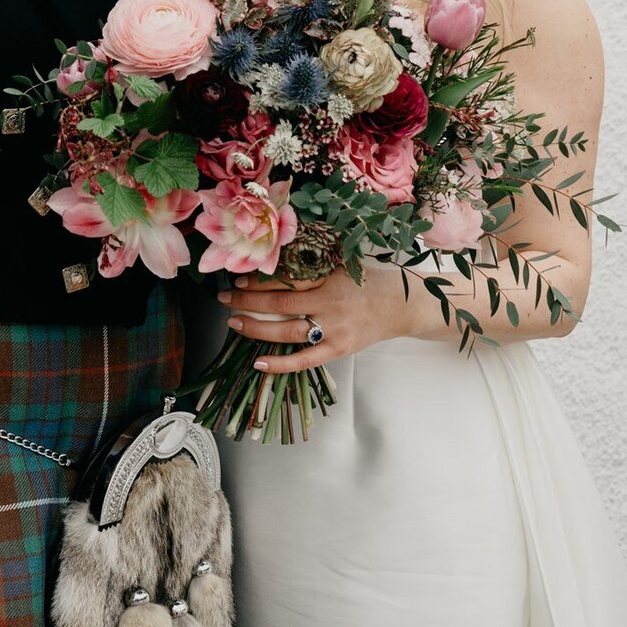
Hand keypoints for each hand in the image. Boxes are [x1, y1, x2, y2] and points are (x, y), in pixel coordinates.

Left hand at [216, 263, 403, 373]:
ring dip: (257, 329)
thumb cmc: (368, 280)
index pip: (287, 279)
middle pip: (281, 305)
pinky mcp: (339, 350)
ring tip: (234, 323)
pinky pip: (305, 360)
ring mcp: (334, 330)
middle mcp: (330, 304)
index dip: (260, 281)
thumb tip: (274, 262)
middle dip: (248, 302)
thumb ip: (313, 265)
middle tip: (224, 299)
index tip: (239, 279)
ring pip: (288, 332)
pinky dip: (281, 364)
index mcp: (329, 278)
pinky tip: (259, 362)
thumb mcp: (342, 264)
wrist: (401, 305)